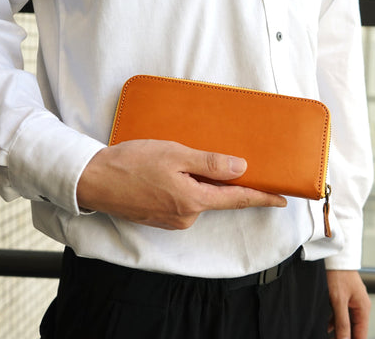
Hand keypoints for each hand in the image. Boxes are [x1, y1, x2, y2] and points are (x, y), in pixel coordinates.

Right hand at [76, 139, 286, 228]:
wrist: (92, 180)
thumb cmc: (132, 163)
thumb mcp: (175, 155)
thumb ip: (211, 163)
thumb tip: (242, 168)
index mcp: (194, 201)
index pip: (238, 199)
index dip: (262, 197)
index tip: (282, 199)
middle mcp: (186, 216)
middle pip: (218, 198)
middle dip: (227, 182)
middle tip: (231, 162)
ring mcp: (172, 220)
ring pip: (200, 198)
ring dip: (202, 183)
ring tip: (186, 161)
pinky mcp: (160, 218)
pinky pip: (184, 201)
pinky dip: (187, 188)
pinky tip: (174, 173)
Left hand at [326, 270, 370, 338]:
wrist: (334, 256)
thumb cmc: (338, 274)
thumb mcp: (338, 301)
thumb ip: (342, 323)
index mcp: (363, 308)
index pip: (362, 334)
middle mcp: (361, 305)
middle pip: (355, 329)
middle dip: (346, 337)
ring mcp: (353, 301)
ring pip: (347, 322)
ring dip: (340, 330)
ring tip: (331, 336)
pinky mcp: (345, 297)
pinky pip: (342, 313)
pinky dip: (336, 320)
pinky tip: (329, 326)